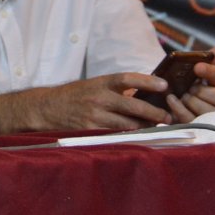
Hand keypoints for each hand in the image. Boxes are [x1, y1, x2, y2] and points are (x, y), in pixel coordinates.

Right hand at [36, 72, 172, 130]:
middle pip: (133, 105)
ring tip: (156, 128)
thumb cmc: (74, 96)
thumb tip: (145, 93)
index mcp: (100, 83)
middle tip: (167, 116)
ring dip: (144, 127)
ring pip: (128, 124)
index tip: (165, 85)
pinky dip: (128, 136)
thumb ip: (115, 89)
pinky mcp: (90, 130)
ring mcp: (94, 115)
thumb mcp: (93, 86)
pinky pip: (115, 135)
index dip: (148, 81)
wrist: (46, 108)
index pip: (127, 78)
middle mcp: (98, 97)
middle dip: (154, 112)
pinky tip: (136, 136)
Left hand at [167, 46, 214, 121]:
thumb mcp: (184, 72)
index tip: (196, 67)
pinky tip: (172, 101)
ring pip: (210, 111)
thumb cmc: (176, 85)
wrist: (158, 102)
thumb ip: (201, 61)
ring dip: (192, 101)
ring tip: (179, 96)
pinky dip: (181, 109)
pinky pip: (193, 120)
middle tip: (189, 88)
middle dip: (204, 92)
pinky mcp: (197, 128)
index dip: (210, 71)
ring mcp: (210, 117)